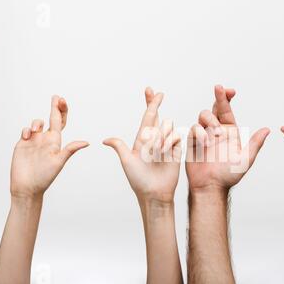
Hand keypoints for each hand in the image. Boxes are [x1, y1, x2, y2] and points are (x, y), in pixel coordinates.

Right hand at [10, 96, 88, 198]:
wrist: (27, 187)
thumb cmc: (45, 177)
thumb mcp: (59, 162)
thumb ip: (70, 150)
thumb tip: (87, 142)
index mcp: (56, 142)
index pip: (60, 122)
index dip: (61, 110)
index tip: (62, 99)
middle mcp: (46, 139)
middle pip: (50, 119)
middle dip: (54, 107)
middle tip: (56, 97)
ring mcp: (34, 141)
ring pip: (37, 123)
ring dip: (37, 122)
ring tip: (37, 129)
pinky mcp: (22, 144)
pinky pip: (25, 131)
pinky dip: (26, 129)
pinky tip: (27, 136)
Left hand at [104, 87, 181, 203]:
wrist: (154, 192)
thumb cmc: (139, 180)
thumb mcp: (127, 162)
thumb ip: (120, 147)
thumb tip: (105, 140)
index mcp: (142, 139)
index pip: (147, 117)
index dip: (150, 103)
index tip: (150, 90)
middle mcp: (156, 139)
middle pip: (158, 116)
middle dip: (156, 105)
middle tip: (159, 96)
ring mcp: (167, 144)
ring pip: (167, 125)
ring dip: (160, 136)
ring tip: (156, 152)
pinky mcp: (177, 150)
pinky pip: (176, 136)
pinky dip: (169, 142)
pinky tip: (165, 154)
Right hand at [186, 85, 269, 191]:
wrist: (210, 186)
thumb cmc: (228, 175)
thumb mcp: (245, 159)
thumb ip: (255, 143)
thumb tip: (267, 130)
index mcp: (230, 131)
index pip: (227, 110)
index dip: (226, 98)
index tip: (228, 90)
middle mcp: (216, 130)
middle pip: (214, 108)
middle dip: (218, 98)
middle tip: (219, 89)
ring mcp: (204, 134)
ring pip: (203, 115)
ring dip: (209, 121)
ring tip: (214, 135)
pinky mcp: (192, 141)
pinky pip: (193, 128)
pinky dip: (199, 133)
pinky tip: (204, 144)